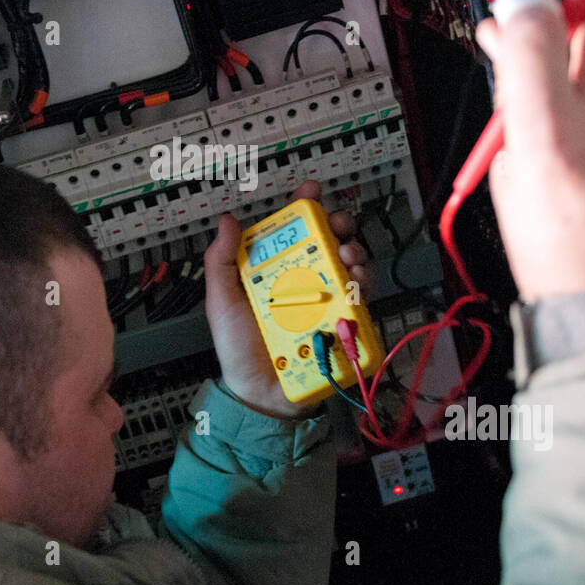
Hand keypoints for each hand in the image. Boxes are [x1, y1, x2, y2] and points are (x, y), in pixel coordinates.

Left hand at [203, 181, 370, 418]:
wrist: (256, 393)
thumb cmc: (237, 347)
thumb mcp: (221, 301)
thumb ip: (221, 261)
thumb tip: (227, 220)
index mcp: (275, 269)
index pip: (293, 230)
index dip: (305, 206)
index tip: (312, 191)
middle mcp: (304, 279)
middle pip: (329, 241)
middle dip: (339, 225)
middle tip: (337, 226)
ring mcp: (325, 301)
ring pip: (351, 265)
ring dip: (354, 252)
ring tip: (347, 256)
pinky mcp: (342, 323)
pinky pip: (361, 300)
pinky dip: (363, 286)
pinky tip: (356, 282)